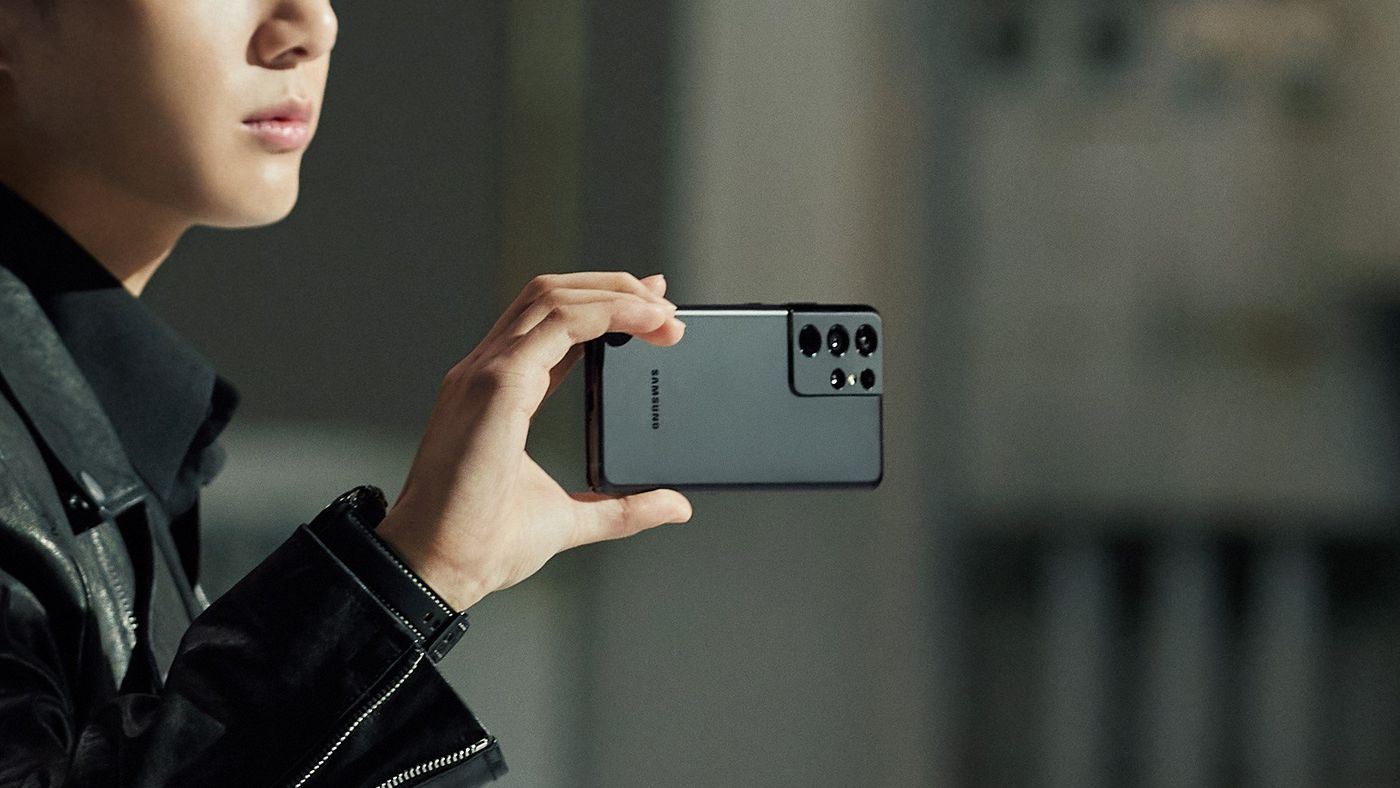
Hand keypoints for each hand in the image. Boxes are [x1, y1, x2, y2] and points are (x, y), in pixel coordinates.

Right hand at [374, 271, 692, 610]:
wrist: (434, 566)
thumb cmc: (480, 543)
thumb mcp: (570, 519)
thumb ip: (622, 509)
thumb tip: (674, 505)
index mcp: (498, 392)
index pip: (551, 325)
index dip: (601, 305)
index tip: (651, 306)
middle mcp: (487, 371)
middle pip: (551, 295)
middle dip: (613, 287)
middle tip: (666, 301)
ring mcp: (487, 373)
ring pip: (553, 297)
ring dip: (615, 295)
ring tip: (662, 312)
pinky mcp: (496, 385)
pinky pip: (557, 325)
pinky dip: (605, 314)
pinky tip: (641, 323)